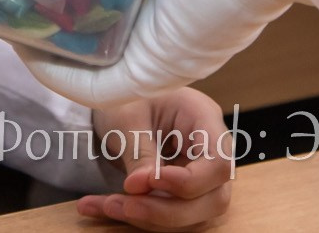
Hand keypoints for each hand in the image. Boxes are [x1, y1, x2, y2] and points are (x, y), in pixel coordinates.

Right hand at [23, 0, 318, 107]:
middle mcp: (178, 12)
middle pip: (103, 22)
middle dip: (53, 7)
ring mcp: (171, 41)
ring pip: (94, 58)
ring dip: (47, 43)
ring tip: (0, 13)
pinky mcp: (163, 60)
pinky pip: (99, 85)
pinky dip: (58, 72)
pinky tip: (22, 45)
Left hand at [83, 89, 233, 229]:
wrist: (119, 105)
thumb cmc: (128, 98)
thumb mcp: (127, 117)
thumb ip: (139, 153)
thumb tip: (140, 189)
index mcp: (203, 117)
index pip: (217, 162)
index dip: (189, 181)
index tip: (149, 181)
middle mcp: (211, 150)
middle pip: (212, 197)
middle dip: (166, 210)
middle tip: (124, 205)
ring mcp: (202, 175)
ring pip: (193, 215)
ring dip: (149, 218)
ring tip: (106, 205)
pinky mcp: (185, 194)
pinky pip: (170, 216)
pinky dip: (139, 217)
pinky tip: (100, 207)